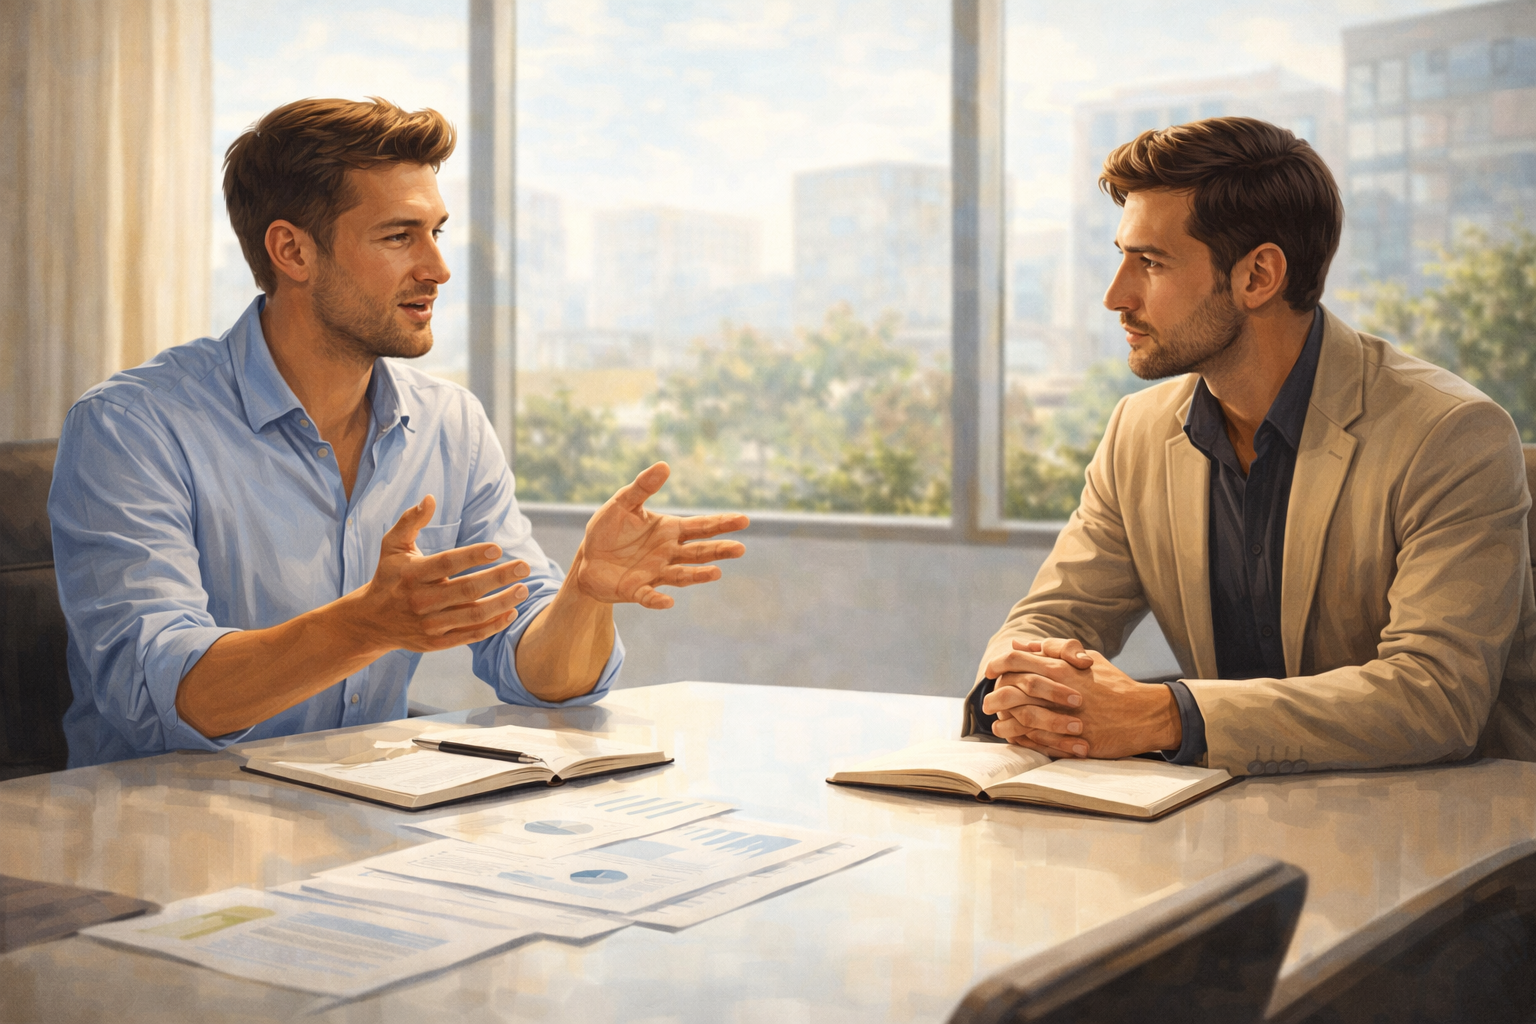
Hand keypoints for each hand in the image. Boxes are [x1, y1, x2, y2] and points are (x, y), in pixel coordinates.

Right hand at [348, 494, 530, 651]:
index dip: (472, 556)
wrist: (371, 621)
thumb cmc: (389, 576)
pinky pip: (470, 635)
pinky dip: (493, 626)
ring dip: (502, 603)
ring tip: (524, 589)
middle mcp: (420, 600)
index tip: (498, 548)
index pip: (446, 563)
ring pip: (472, 615)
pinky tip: (511, 612)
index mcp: (412, 574)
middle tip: (524, 567)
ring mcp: (429, 624)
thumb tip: (430, 499)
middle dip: (499, 578)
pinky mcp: (436, 642)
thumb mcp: (392, 546)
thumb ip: (410, 521)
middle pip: (466, 590)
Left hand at [572, 462, 747, 608]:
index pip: (701, 526)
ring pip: (681, 574)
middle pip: (699, 552)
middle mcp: (669, 553)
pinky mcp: (636, 590)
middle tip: (740, 549)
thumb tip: (664, 465)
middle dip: (719, 550)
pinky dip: (658, 600)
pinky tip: (668, 602)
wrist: (589, 559)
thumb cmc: (609, 529)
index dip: (722, 523)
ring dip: (698, 575)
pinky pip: (649, 596)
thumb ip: (643, 487)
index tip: (743, 520)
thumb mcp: (623, 504)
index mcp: (670, 530)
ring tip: (716, 572)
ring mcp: (655, 573)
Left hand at [982, 638, 1180, 758]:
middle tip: (987, 703)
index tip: (989, 672)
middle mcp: (1057, 689)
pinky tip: (1015, 739)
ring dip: (1004, 721)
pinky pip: (1036, 739)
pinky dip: (1021, 739)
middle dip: (994, 696)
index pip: (1016, 661)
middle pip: (1012, 689)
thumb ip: (1053, 650)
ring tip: (996, 725)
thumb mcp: (1086, 659)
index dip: (997, 665)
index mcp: (1060, 668)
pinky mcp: (1070, 738)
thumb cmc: (1114, 684)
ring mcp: (1063, 715)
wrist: (1142, 714)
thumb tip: (1020, 644)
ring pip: (1020, 716)